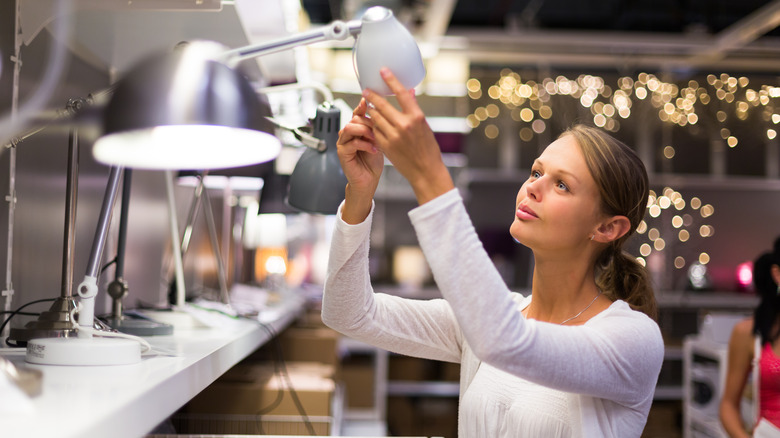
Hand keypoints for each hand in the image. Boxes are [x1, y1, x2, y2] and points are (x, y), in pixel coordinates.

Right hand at [337, 98, 384, 223]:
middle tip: (379, 129)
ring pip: (350, 128)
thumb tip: (387, 111)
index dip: (362, 106)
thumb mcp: (379, 141)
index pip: (357, 113)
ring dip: (364, 131)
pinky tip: (373, 150)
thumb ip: (378, 127)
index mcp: (357, 129)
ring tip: (375, 139)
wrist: (369, 180)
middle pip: (354, 118)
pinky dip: (364, 145)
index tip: (370, 102)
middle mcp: (348, 134)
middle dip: (368, 122)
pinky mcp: (342, 153)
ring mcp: (343, 142)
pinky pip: (351, 143)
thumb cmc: (374, 162)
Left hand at [362, 68, 453, 204]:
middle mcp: (404, 125)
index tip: (383, 71)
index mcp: (417, 117)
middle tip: (366, 91)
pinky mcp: (385, 146)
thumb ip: (414, 110)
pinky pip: (374, 131)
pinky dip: (373, 125)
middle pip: (382, 105)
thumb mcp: (425, 126)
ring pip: (375, 117)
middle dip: (372, 96)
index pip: (401, 93)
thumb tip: (409, 93)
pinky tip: (373, 123)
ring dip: (371, 111)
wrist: (425, 171)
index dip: (391, 81)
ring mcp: (393, 136)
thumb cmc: (428, 149)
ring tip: (369, 107)